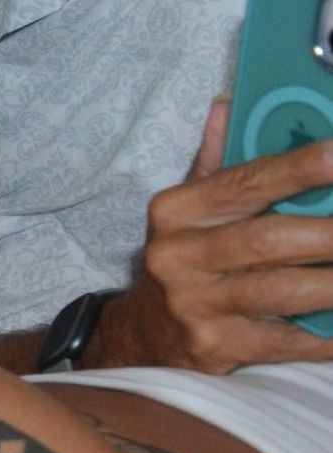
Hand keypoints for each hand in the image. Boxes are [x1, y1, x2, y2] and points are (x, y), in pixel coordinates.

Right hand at [87, 98, 332, 371]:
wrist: (140, 340)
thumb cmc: (183, 263)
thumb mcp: (186, 211)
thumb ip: (215, 163)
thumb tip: (229, 103)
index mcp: (175, 212)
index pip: (246, 182)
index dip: (301, 168)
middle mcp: (177, 258)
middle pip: (270, 239)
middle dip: (331, 233)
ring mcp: (193, 307)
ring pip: (283, 290)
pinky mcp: (212, 348)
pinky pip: (284, 340)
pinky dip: (325, 335)